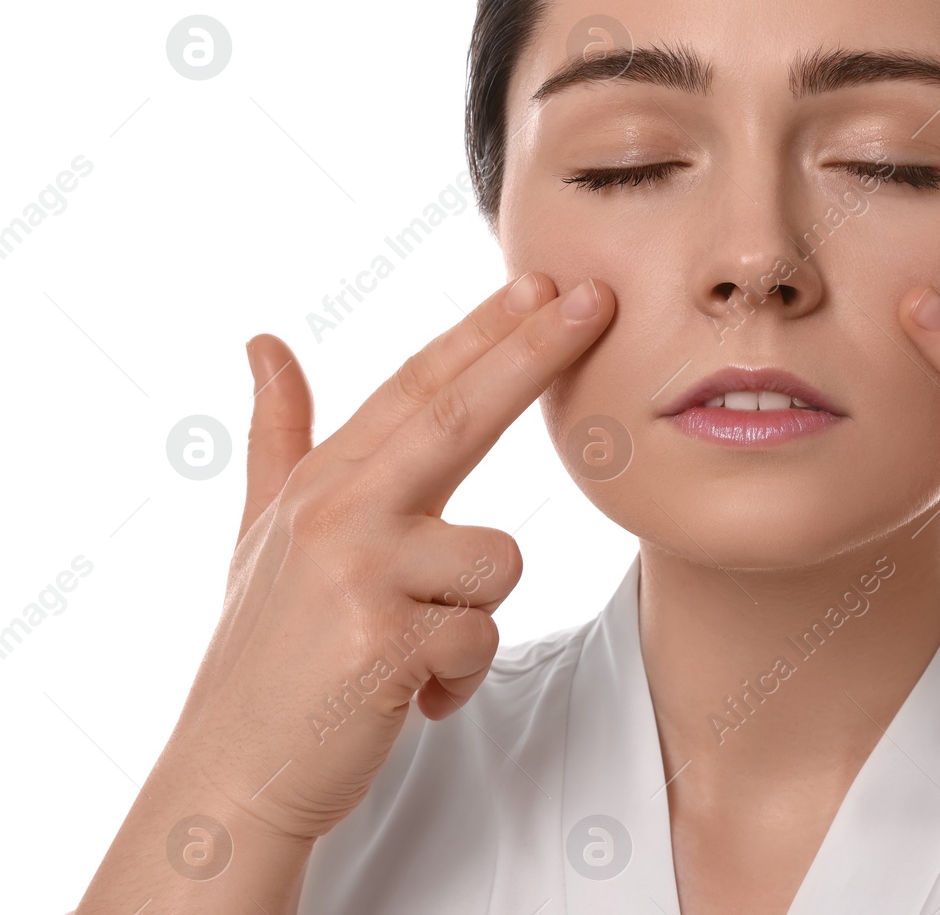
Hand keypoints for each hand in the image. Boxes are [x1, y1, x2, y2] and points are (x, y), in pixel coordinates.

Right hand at [154, 273, 610, 842]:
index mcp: (323, 482)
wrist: (231, 774)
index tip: (541, 281)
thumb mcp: (264, 533)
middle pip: (456, 415)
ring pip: (499, 561)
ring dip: (473, 616)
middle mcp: (337, 513)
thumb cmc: (267, 651)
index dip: (482, 331)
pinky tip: (406, 696)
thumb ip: (279, 436)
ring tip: (412, 649)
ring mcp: (358, 574)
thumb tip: (264, 342)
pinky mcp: (383, 641)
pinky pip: (481, 637)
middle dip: (531, 352)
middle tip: (593, 298)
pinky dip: (458, 675)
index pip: (416, 387)